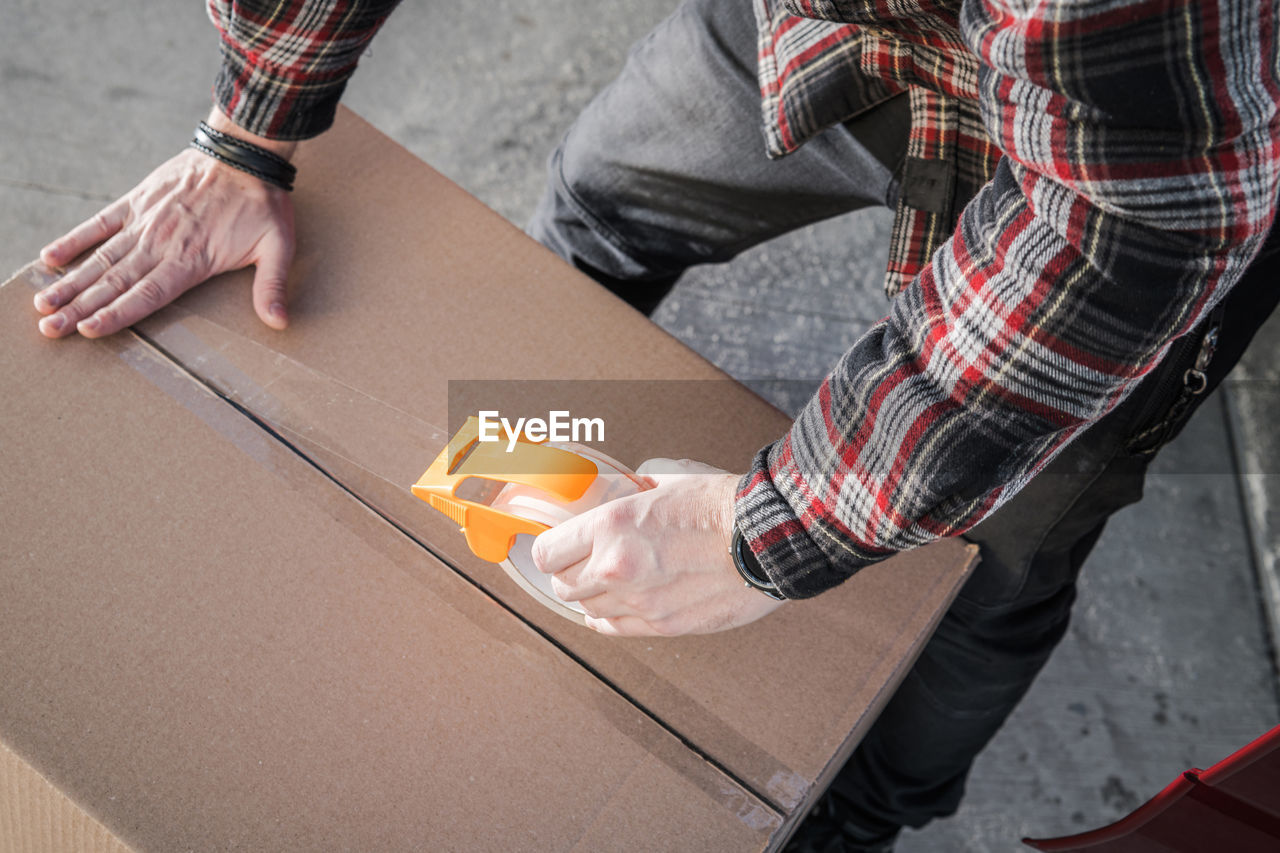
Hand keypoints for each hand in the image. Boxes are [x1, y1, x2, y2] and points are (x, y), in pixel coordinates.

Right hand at [34, 110, 296, 338]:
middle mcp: (161, 244)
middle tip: (49, 329)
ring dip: (70, 282)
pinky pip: (100, 222)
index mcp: (191, 260)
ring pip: (101, 258)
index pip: (147, 295)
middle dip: (80, 308)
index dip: (117, 314)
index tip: (88, 331)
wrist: (244, 153)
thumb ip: (273, 286)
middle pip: (114, 282)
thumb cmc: (264, 205)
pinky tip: (50, 258)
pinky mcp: (138, 200)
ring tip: (42, 304)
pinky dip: (75, 239)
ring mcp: (145, 222)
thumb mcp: (278, 248)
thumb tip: (280, 323)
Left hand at [531, 457, 784, 636]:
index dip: (549, 551)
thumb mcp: (663, 483)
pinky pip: (615, 630)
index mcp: (612, 526)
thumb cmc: (722, 505)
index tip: (556, 549)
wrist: (769, 537)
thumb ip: (625, 493)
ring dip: (592, 597)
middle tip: (579, 565)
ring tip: (605, 584)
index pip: (547, 553)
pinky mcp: (664, 625)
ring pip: (588, 610)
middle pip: (562, 586)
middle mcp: (617, 567)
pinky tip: (613, 610)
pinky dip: (608, 621)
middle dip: (567, 574)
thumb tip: (605, 492)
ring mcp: (640, 602)